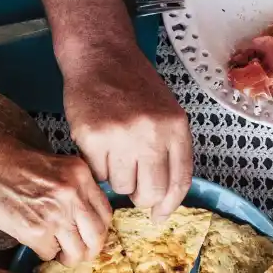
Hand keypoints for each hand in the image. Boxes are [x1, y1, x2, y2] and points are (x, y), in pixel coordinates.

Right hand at [0, 132, 111, 264]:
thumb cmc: (9, 161)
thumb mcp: (54, 165)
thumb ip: (75, 187)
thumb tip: (88, 218)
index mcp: (80, 173)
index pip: (106, 213)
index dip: (99, 230)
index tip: (91, 236)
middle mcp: (72, 192)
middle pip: (97, 236)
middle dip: (89, 250)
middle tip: (78, 252)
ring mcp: (55, 213)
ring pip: (77, 251)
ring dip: (68, 257)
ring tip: (58, 252)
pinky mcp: (34, 230)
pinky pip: (50, 254)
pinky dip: (44, 253)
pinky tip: (36, 242)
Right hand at [62, 42, 192, 217]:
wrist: (101, 56)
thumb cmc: (133, 87)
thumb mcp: (166, 113)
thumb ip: (170, 150)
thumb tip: (164, 199)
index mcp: (176, 127)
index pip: (179, 181)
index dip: (169, 205)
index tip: (159, 216)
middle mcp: (152, 133)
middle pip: (151, 192)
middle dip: (140, 197)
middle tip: (132, 185)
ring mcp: (122, 135)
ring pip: (121, 186)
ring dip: (116, 178)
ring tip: (113, 153)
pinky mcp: (93, 137)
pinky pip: (97, 174)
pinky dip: (97, 167)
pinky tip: (99, 145)